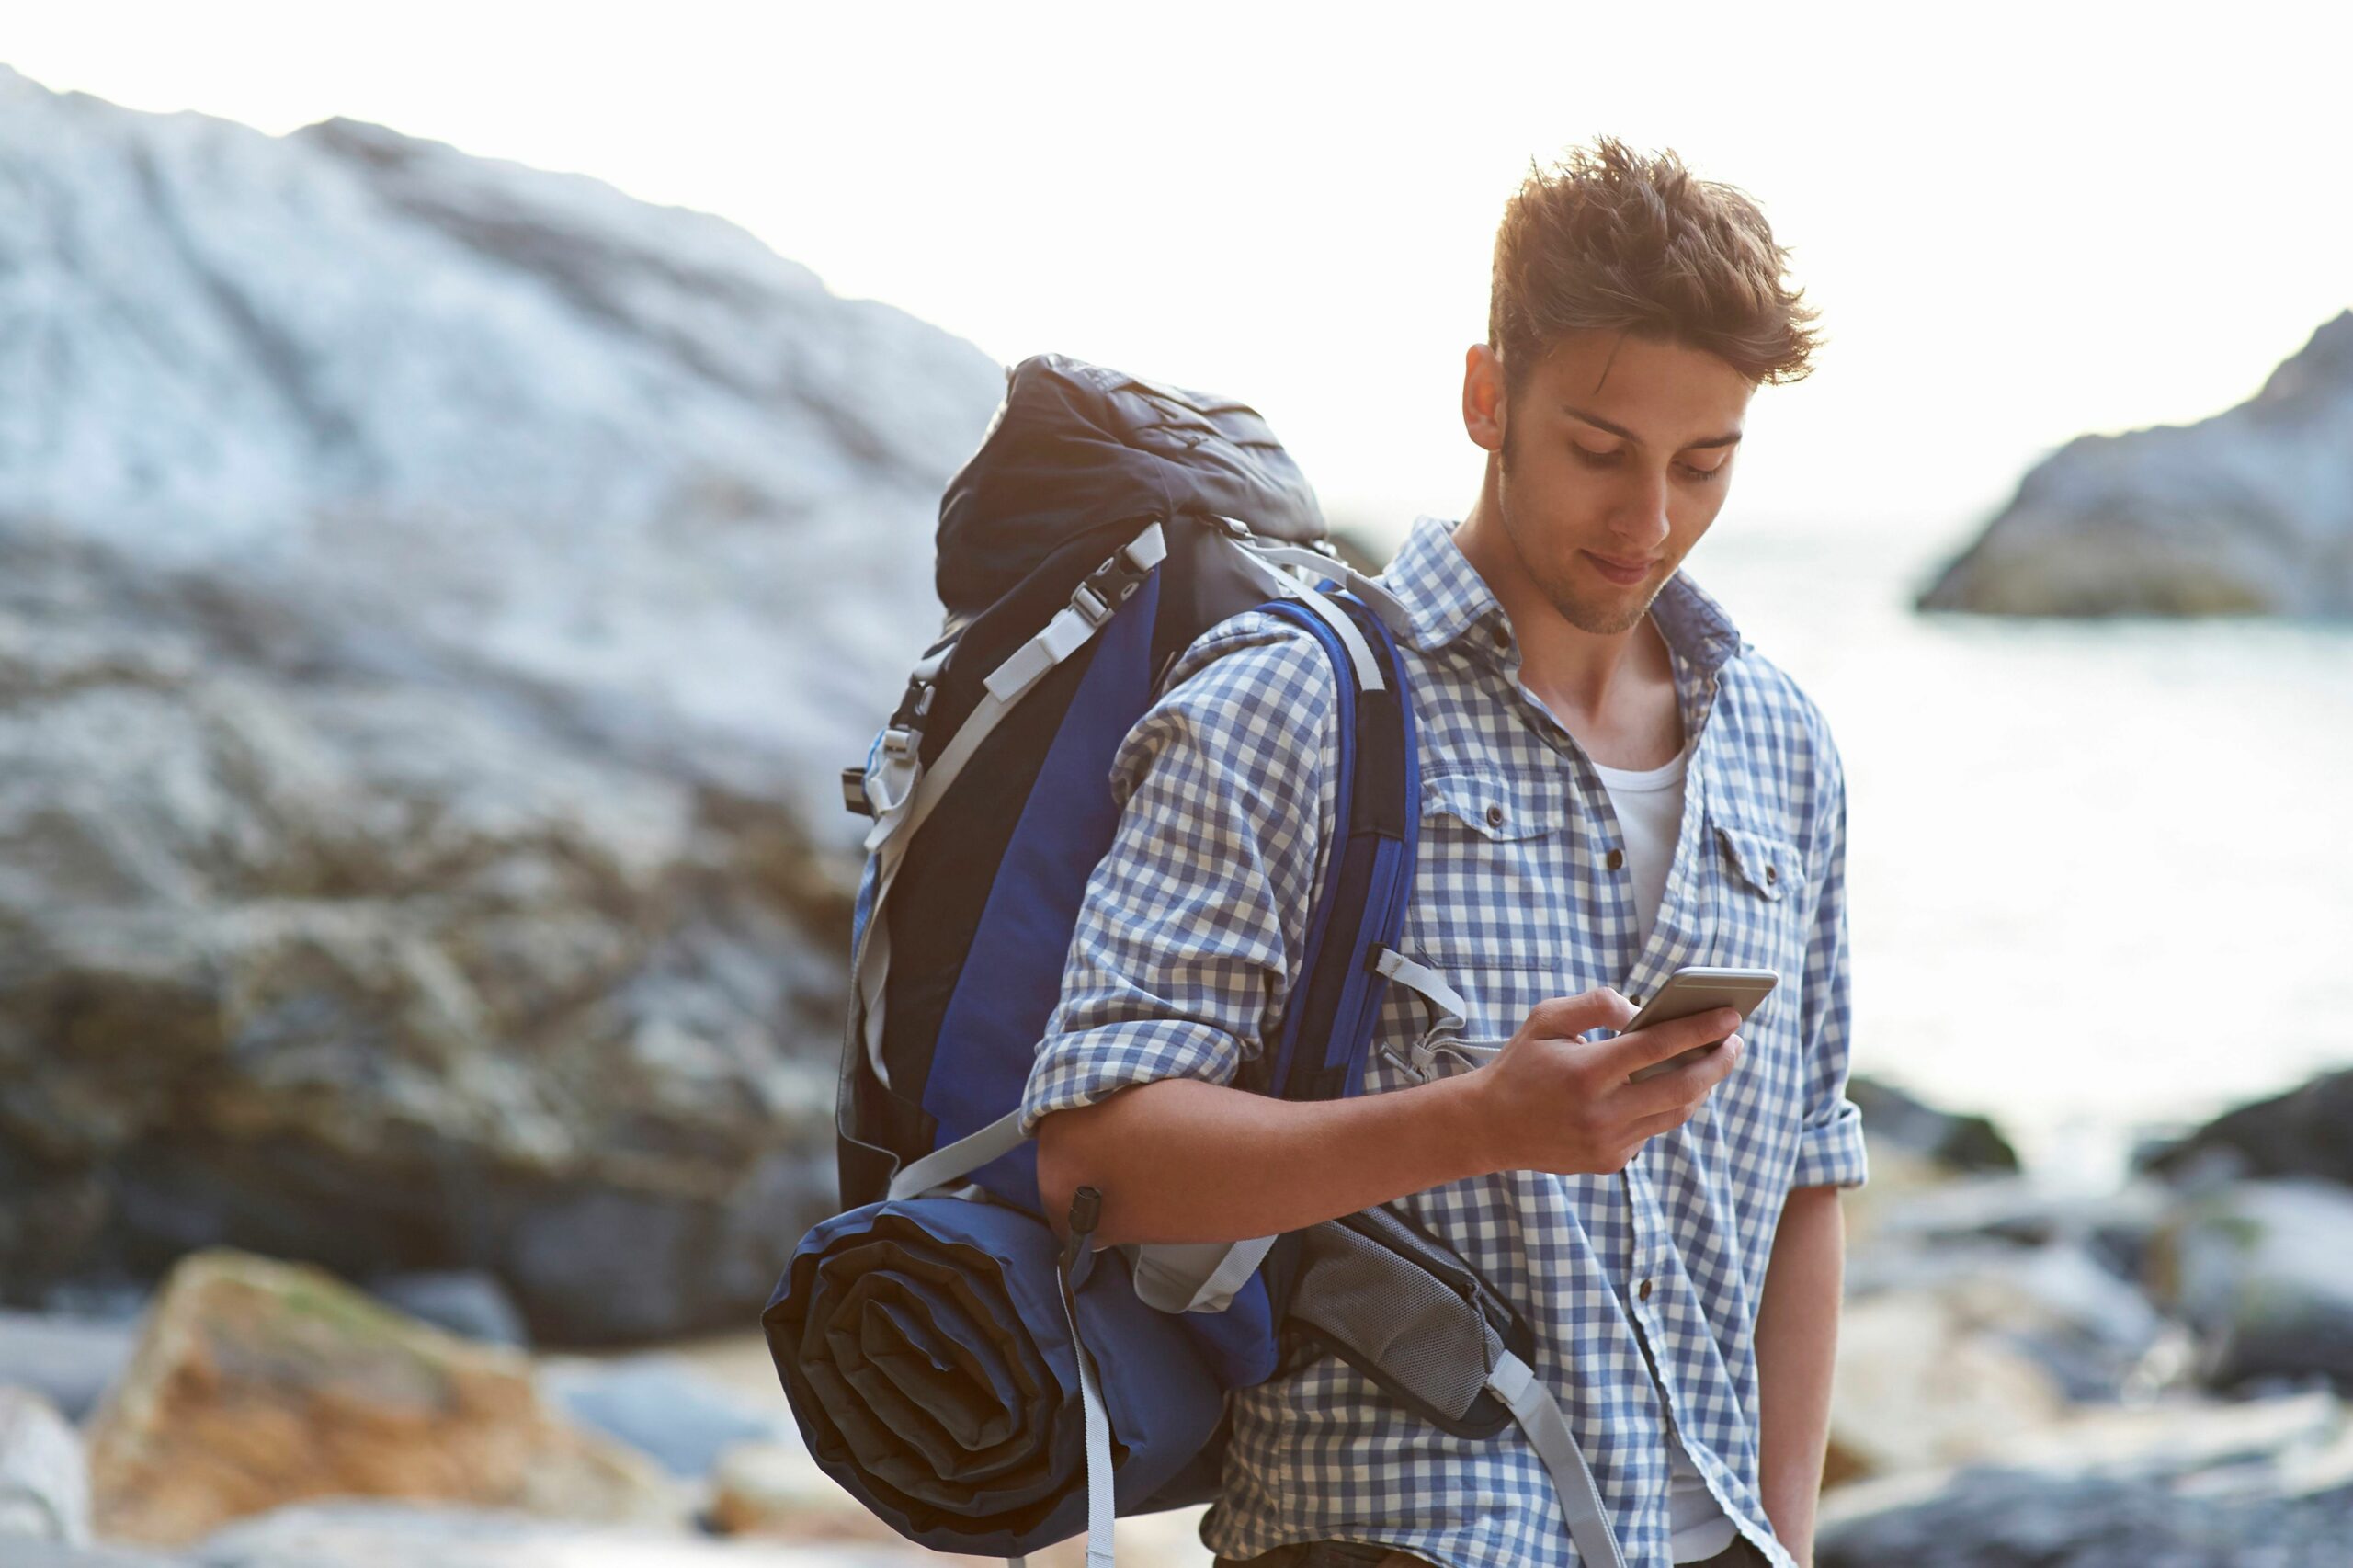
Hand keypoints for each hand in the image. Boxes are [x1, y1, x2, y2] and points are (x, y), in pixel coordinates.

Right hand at [1471, 987, 1744, 1175]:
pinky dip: (1666, 1106)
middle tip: (1734, 1041)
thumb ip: (1596, 1005)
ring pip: (1674, 1114)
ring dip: (1700, 1087)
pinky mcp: (1609, 1161)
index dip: (1700, 1029)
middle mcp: (1601, 1112)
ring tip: (1713, 1061)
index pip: (1657, 1047)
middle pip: (1681, 1087)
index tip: (1731, 1017)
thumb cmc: (1520, 1064)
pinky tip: (1674, 1086)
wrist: (1488, 1127)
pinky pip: (1651, 1130)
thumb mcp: (1546, 1019)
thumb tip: (1642, 1011)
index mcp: (1586, 1072)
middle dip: (1716, 1062)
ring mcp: (1607, 1142)